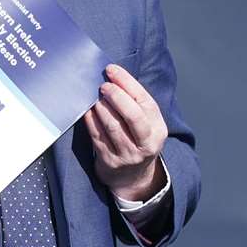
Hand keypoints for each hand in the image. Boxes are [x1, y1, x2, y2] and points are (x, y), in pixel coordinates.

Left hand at [85, 63, 167, 201]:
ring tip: (95, 97)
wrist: (132, 177)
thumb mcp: (146, 125)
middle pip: (132, 116)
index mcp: (158, 129)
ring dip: (101, 107)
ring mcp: (128, 154)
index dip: (127, 82)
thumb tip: (112, 75)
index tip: (112, 69)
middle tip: (103, 85)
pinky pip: (97, 136)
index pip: (145, 101)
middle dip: (116, 96)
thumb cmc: (136, 140)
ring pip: (113, 126)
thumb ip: (134, 103)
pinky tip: (87, 110)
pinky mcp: (110, 161)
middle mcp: (146, 143)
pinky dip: (90, 120)